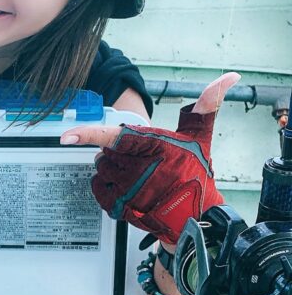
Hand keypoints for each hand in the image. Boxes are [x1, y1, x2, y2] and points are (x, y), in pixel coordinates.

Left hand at [59, 72, 240, 245]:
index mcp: (155, 148)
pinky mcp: (122, 207)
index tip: (66, 136)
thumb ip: (206, 105)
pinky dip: (104, 185)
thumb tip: (228, 77)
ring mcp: (129, 191)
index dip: (88, 135)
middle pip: (106, 152)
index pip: (115, 138)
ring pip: (101, 169)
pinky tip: (123, 185)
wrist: (195, 217)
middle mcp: (140, 170)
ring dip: (111, 168)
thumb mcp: (201, 137)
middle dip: (116, 152)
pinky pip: (98, 190)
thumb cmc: (196, 174)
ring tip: (135, 173)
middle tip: (138, 158)